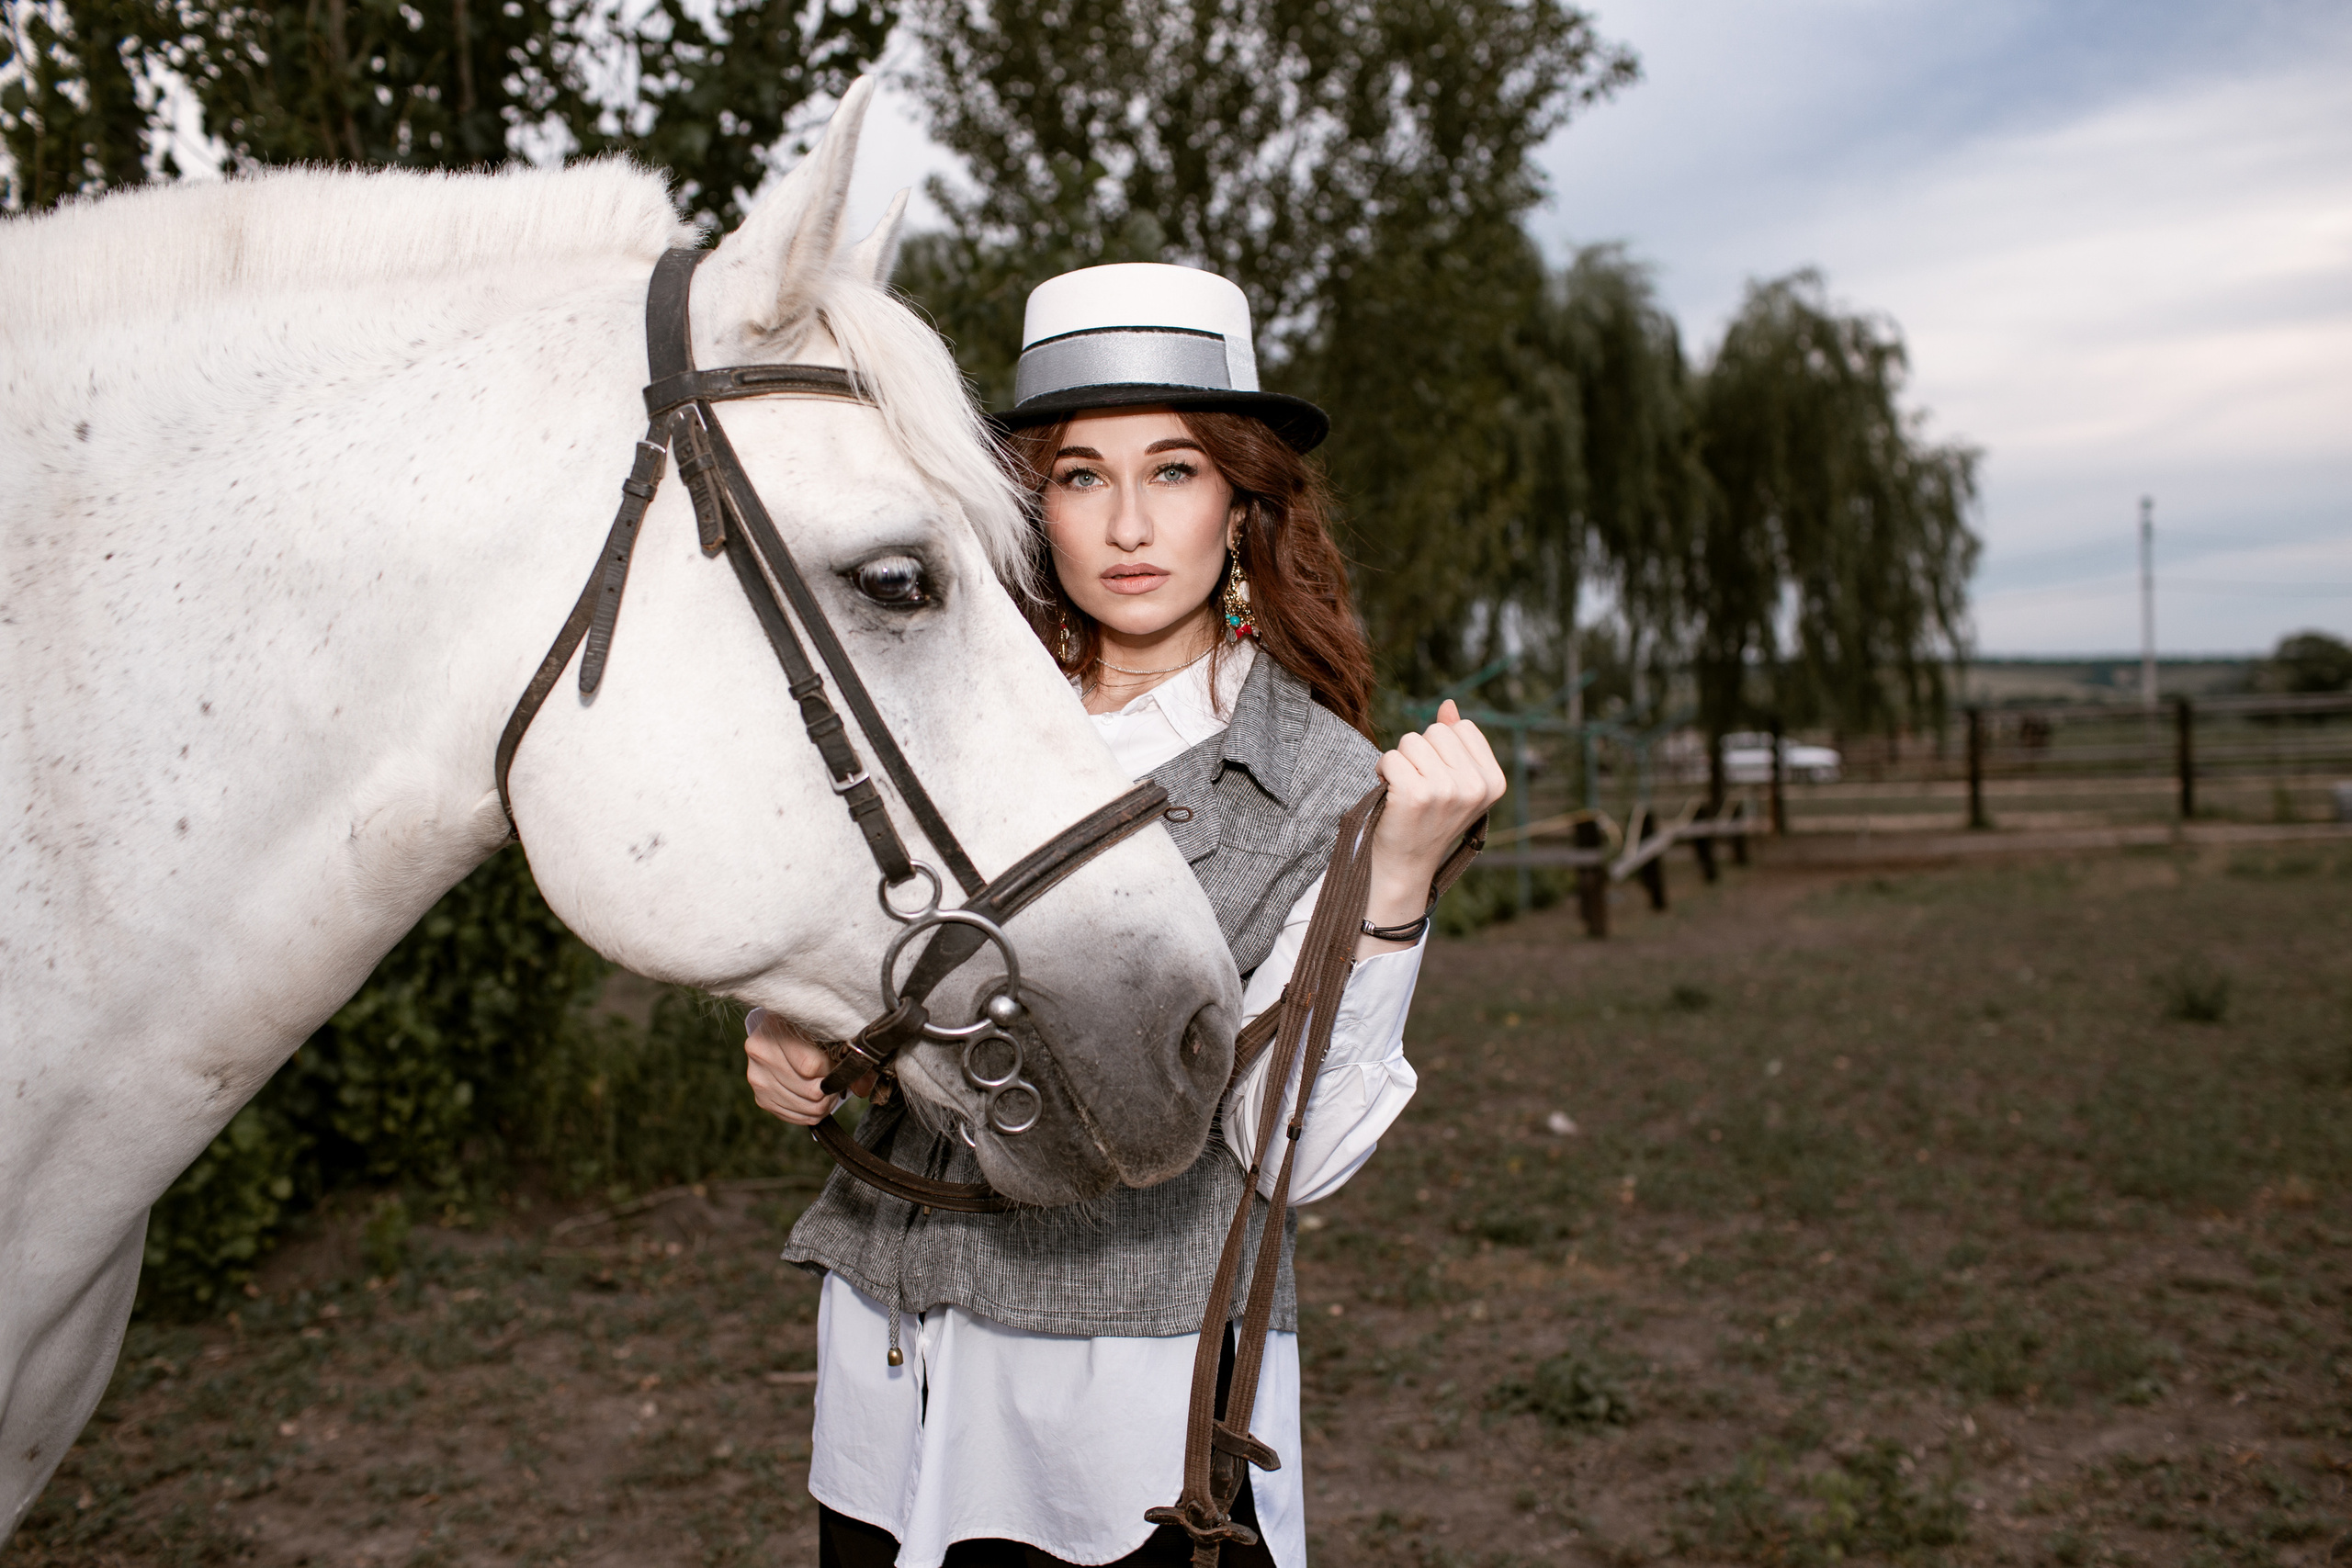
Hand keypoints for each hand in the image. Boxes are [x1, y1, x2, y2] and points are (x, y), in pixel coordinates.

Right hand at [744, 1008, 867, 1125]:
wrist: (780, 1030)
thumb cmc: (809, 1028)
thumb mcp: (828, 1030)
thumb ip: (849, 1055)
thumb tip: (863, 1089)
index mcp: (777, 1027)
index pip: (811, 1066)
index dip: (832, 1071)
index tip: (839, 1066)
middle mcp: (761, 1052)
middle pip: (809, 1090)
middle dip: (830, 1092)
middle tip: (837, 1084)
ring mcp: (756, 1076)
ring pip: (803, 1107)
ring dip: (822, 1104)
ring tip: (827, 1091)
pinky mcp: (760, 1096)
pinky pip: (793, 1117)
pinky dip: (809, 1113)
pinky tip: (814, 1100)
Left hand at [1361, 699, 1507, 951]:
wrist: (1405, 866)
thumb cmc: (1427, 821)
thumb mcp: (1453, 782)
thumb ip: (1455, 743)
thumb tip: (1448, 705)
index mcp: (1494, 781)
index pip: (1462, 728)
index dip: (1441, 748)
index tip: (1438, 778)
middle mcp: (1476, 786)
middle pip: (1436, 731)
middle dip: (1419, 753)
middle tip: (1417, 786)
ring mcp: (1447, 790)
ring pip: (1411, 741)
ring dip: (1399, 762)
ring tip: (1403, 791)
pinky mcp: (1416, 795)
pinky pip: (1391, 757)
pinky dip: (1382, 771)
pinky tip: (1389, 794)